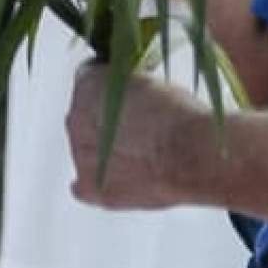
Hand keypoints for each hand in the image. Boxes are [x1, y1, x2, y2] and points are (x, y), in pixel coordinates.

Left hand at [66, 60, 212, 210]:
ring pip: (87, 151)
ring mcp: (79, 156)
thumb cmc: (180, 116)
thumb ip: (127, 87)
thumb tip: (129, 98)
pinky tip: (127, 180)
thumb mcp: (151, 82)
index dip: (112, 89)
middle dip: (105, 122)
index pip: (89, 79)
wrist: (191, 157)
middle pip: (85, 117)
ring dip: (105, 152)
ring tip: (142, 157)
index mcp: (87, 84)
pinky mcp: (91, 188)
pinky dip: (103, 182)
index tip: (130, 98)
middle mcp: (75, 119)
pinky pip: (87, 184)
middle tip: (138, 129)